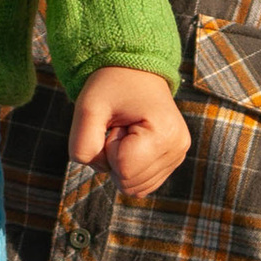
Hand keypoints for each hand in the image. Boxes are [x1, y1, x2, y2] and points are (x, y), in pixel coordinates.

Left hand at [69, 67, 189, 202]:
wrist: (134, 72)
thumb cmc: (111, 87)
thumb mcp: (87, 108)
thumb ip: (81, 146)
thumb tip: (101, 171)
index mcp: (164, 133)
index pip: (122, 168)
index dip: (108, 148)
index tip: (116, 122)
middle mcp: (178, 148)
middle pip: (127, 182)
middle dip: (113, 157)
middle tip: (120, 126)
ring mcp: (178, 156)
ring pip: (133, 187)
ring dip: (120, 163)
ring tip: (127, 132)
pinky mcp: (173, 161)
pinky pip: (141, 185)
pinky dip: (128, 169)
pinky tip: (133, 142)